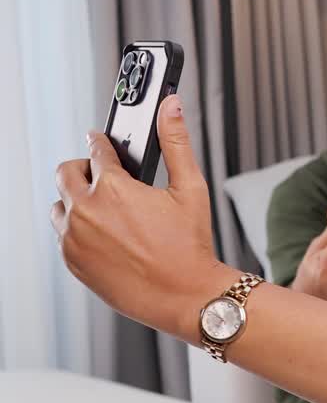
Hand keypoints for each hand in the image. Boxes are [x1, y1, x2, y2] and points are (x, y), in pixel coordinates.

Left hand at [51, 94, 232, 338]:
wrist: (183, 295)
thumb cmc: (190, 247)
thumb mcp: (191, 188)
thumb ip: (176, 142)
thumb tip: (170, 107)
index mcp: (114, 188)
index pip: (95, 149)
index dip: (102, 142)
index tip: (103, 142)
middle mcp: (86, 211)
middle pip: (66, 172)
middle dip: (84, 168)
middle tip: (105, 177)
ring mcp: (74, 238)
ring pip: (60, 204)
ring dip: (77, 200)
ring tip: (107, 210)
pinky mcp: (72, 261)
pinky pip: (63, 234)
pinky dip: (78, 229)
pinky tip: (107, 235)